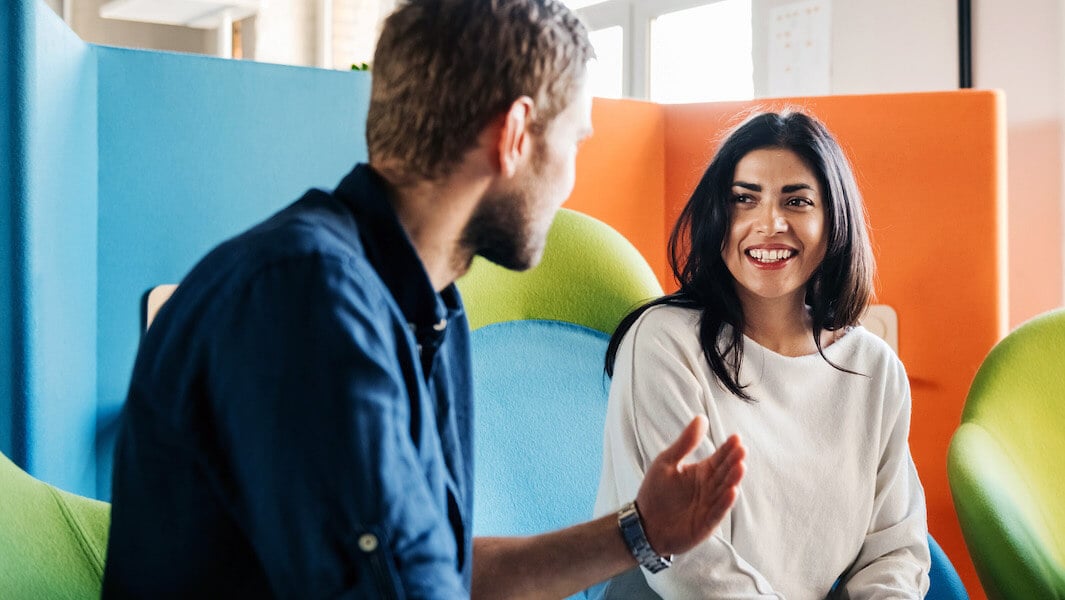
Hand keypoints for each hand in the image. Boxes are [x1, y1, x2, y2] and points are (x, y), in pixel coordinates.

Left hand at [635, 416, 744, 555]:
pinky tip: (732, 491)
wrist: (643, 523)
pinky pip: (717, 512)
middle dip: (734, 461)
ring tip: (740, 466)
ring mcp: (709, 506)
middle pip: (725, 473)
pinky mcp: (705, 523)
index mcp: (702, 472)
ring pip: (725, 491)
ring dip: (733, 480)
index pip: (719, 458)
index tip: (736, 437)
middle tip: (741, 449)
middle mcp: (710, 488)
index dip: (728, 448)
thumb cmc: (656, 492)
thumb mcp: (667, 461)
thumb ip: (685, 443)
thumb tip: (701, 418)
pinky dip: (725, 503)